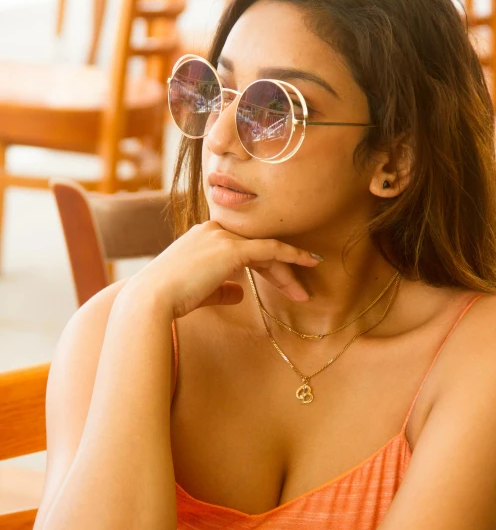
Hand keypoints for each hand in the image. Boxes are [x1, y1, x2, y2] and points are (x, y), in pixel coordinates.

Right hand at [123, 220, 321, 317]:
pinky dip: (292, 255)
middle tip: (299, 292)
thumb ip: (221, 288)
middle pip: (257, 247)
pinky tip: (308, 262)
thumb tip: (240, 293)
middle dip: (281, 270)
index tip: (283, 280)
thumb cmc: (170, 299)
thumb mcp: (199, 291)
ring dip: (288, 271)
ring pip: (267, 249)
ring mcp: (223, 237)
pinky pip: (271, 249)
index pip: (243, 247)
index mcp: (204, 235)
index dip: (265, 265)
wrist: (153, 299)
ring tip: (304, 294)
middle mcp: (214, 230)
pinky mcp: (231, 249)